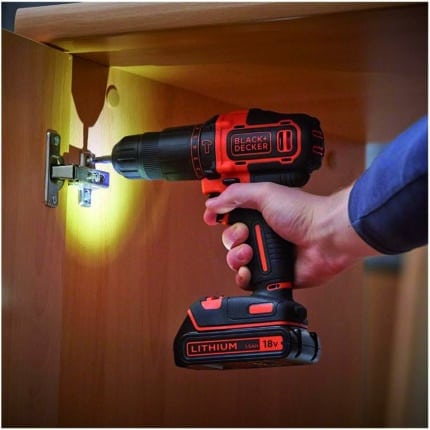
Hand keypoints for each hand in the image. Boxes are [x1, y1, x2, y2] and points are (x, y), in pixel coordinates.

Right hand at [204, 182, 378, 288]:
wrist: (325, 238)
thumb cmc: (304, 213)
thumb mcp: (265, 193)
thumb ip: (236, 195)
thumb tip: (213, 202)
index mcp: (259, 213)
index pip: (230, 215)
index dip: (219, 216)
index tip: (211, 219)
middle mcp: (263, 233)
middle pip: (229, 240)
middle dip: (231, 239)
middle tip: (244, 235)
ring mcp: (267, 254)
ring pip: (235, 260)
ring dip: (236, 257)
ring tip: (249, 253)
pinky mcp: (273, 274)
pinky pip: (248, 280)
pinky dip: (244, 277)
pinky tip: (249, 270)